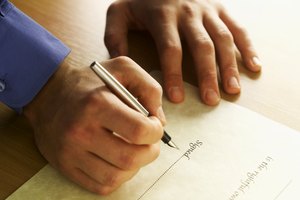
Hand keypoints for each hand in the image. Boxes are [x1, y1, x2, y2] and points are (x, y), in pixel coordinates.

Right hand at [23, 56, 164, 194]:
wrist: (48, 93)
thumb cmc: (90, 82)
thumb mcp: (122, 68)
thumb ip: (149, 88)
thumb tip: (160, 120)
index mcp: (97, 104)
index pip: (139, 131)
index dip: (156, 131)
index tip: (154, 125)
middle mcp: (81, 131)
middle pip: (130, 158)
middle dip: (150, 152)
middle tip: (148, 142)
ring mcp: (71, 152)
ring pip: (116, 177)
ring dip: (134, 167)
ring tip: (133, 150)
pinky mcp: (66, 166)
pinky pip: (100, 186)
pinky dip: (117, 178)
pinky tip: (118, 161)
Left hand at [104, 0, 261, 104]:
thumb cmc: (140, 0)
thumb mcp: (119, 13)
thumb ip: (115, 37)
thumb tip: (120, 63)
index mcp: (163, 15)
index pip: (171, 49)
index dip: (174, 75)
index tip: (177, 98)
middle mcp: (189, 12)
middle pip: (201, 46)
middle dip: (207, 75)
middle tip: (210, 101)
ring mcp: (208, 10)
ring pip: (222, 39)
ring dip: (229, 66)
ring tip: (232, 90)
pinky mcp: (221, 8)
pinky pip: (238, 28)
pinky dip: (248, 47)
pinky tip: (254, 66)